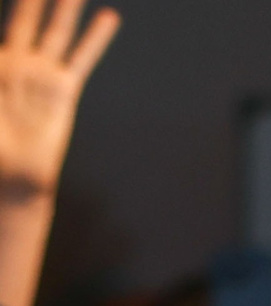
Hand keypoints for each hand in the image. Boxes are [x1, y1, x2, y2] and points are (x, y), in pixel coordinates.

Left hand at [0, 0, 116, 201]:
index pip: (2, 24)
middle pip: (25, 17)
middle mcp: (16, 59)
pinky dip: (95, 37)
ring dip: (64, 8)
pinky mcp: (65, 88)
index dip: (14, 7)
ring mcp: (41, 72)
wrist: (15, 172)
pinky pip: (82, 57)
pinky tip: (108, 17)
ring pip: (55, 30)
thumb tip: (0, 61)